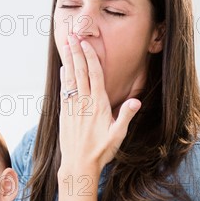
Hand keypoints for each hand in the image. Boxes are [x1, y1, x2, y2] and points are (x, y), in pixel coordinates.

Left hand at [59, 33, 140, 173]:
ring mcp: (73, 108)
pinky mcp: (65, 115)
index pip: (94, 74)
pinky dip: (64, 78)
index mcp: (98, 104)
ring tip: (65, 45)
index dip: (89, 56)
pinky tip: (63, 69)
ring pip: (70, 79)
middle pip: (80, 71)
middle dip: (76, 52)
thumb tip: (136, 102)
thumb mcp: (118, 135)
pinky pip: (64, 91)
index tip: (85, 42)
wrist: (79, 166)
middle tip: (71, 34)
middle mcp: (84, 103)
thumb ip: (126, 116)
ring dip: (68, 60)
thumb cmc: (101, 152)